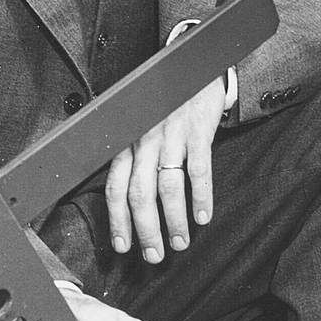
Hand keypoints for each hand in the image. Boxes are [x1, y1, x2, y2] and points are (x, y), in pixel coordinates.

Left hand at [105, 77, 224, 262]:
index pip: (116, 188)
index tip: (123, 246)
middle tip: (154, 256)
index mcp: (129, 143)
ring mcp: (172, 136)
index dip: (118, 221)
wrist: (192, 64)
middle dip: (146, 231)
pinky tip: (203, 215)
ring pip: (168, 187)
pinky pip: (198, 170)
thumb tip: (129, 198)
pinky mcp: (198, 131)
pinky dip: (201, 196)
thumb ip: (135, 156)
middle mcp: (146, 141)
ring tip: (181, 242)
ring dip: (174, 221)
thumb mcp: (142, 125)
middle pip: (140, 195)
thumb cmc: (167, 100)